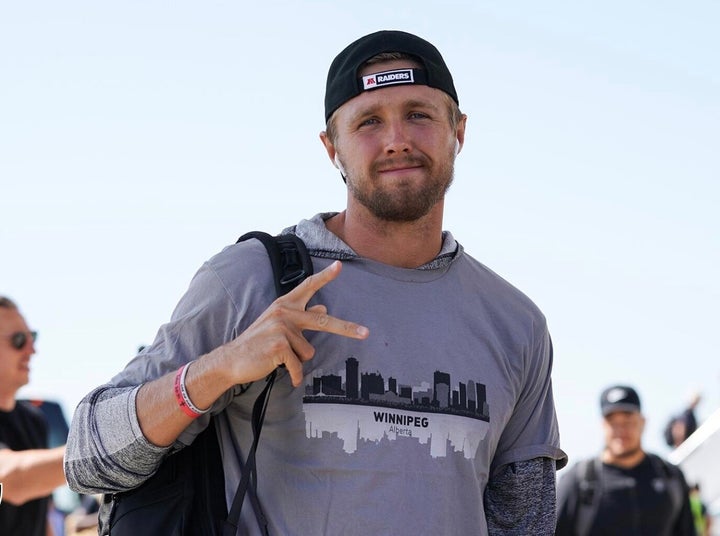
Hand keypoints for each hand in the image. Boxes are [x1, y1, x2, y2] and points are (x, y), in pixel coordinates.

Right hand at [215, 260, 368, 386]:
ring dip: (297, 360)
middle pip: (323, 322)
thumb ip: (300, 317)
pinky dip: (293, 374)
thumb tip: (322, 309)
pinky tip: (280, 370)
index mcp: (284, 304)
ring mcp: (281, 328)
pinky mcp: (280, 345)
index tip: (339, 266)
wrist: (231, 359)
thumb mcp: (278, 325)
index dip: (325, 277)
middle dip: (347, 329)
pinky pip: (298, 365)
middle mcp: (284, 312)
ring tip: (278, 357)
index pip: (307, 286)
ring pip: (308, 351)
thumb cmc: (258, 343)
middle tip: (366, 333)